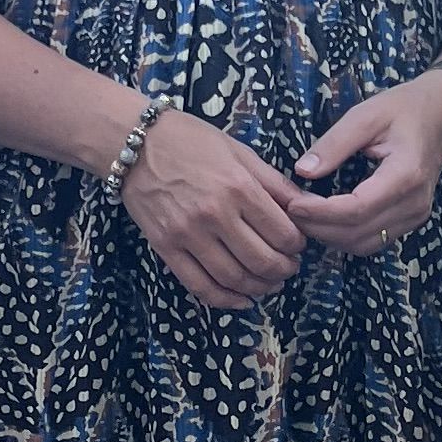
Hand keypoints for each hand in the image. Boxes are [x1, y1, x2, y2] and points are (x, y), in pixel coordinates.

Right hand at [121, 104, 308, 308]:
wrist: (134, 143)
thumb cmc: (190, 141)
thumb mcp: (240, 152)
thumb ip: (275, 183)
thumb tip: (307, 207)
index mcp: (238, 187)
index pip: (282, 233)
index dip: (297, 245)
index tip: (298, 244)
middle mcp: (215, 214)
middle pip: (262, 261)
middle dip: (283, 270)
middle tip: (288, 267)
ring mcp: (188, 234)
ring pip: (234, 278)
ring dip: (259, 288)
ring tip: (269, 283)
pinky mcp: (166, 248)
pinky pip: (200, 286)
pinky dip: (225, 300)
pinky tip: (241, 300)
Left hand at [283, 69, 441, 258]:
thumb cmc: (404, 108)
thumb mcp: (365, 115)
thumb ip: (334, 143)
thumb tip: (302, 171)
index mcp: (406, 174)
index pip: (357, 209)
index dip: (320, 213)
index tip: (292, 203)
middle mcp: (415, 203)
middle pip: (358, 233)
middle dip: (319, 227)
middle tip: (289, 209)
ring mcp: (416, 216)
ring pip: (364, 244)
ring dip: (330, 236)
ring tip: (304, 215)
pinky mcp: (411, 220)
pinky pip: (374, 241)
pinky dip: (346, 236)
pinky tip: (326, 219)